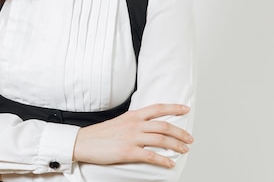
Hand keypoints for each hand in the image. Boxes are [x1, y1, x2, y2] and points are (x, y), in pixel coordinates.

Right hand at [73, 103, 192, 168]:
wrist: (83, 142)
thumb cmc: (100, 134)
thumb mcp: (119, 122)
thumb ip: (134, 122)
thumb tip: (148, 126)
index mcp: (133, 116)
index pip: (158, 108)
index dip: (174, 108)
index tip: (186, 109)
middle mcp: (134, 124)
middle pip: (164, 126)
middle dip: (180, 133)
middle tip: (190, 139)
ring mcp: (132, 138)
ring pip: (161, 140)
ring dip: (176, 145)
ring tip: (185, 150)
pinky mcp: (127, 152)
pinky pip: (151, 156)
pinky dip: (163, 160)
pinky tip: (170, 164)